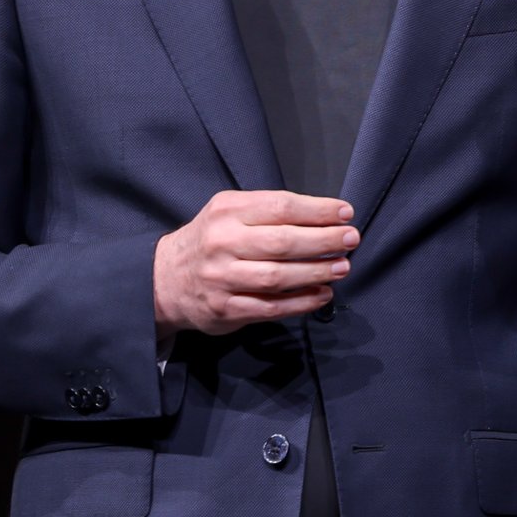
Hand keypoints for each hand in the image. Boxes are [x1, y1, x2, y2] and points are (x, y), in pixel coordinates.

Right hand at [154, 189, 356, 344]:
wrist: (165, 279)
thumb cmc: (210, 240)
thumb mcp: (228, 212)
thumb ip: (267, 211)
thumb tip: (323, 218)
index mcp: (227, 211)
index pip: (280, 206)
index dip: (318, 211)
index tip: (346, 213)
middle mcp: (222, 243)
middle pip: (283, 241)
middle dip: (324, 240)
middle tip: (351, 240)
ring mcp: (223, 278)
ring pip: (278, 276)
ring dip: (316, 272)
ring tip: (342, 267)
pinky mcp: (226, 309)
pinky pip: (271, 307)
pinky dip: (301, 302)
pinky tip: (322, 295)